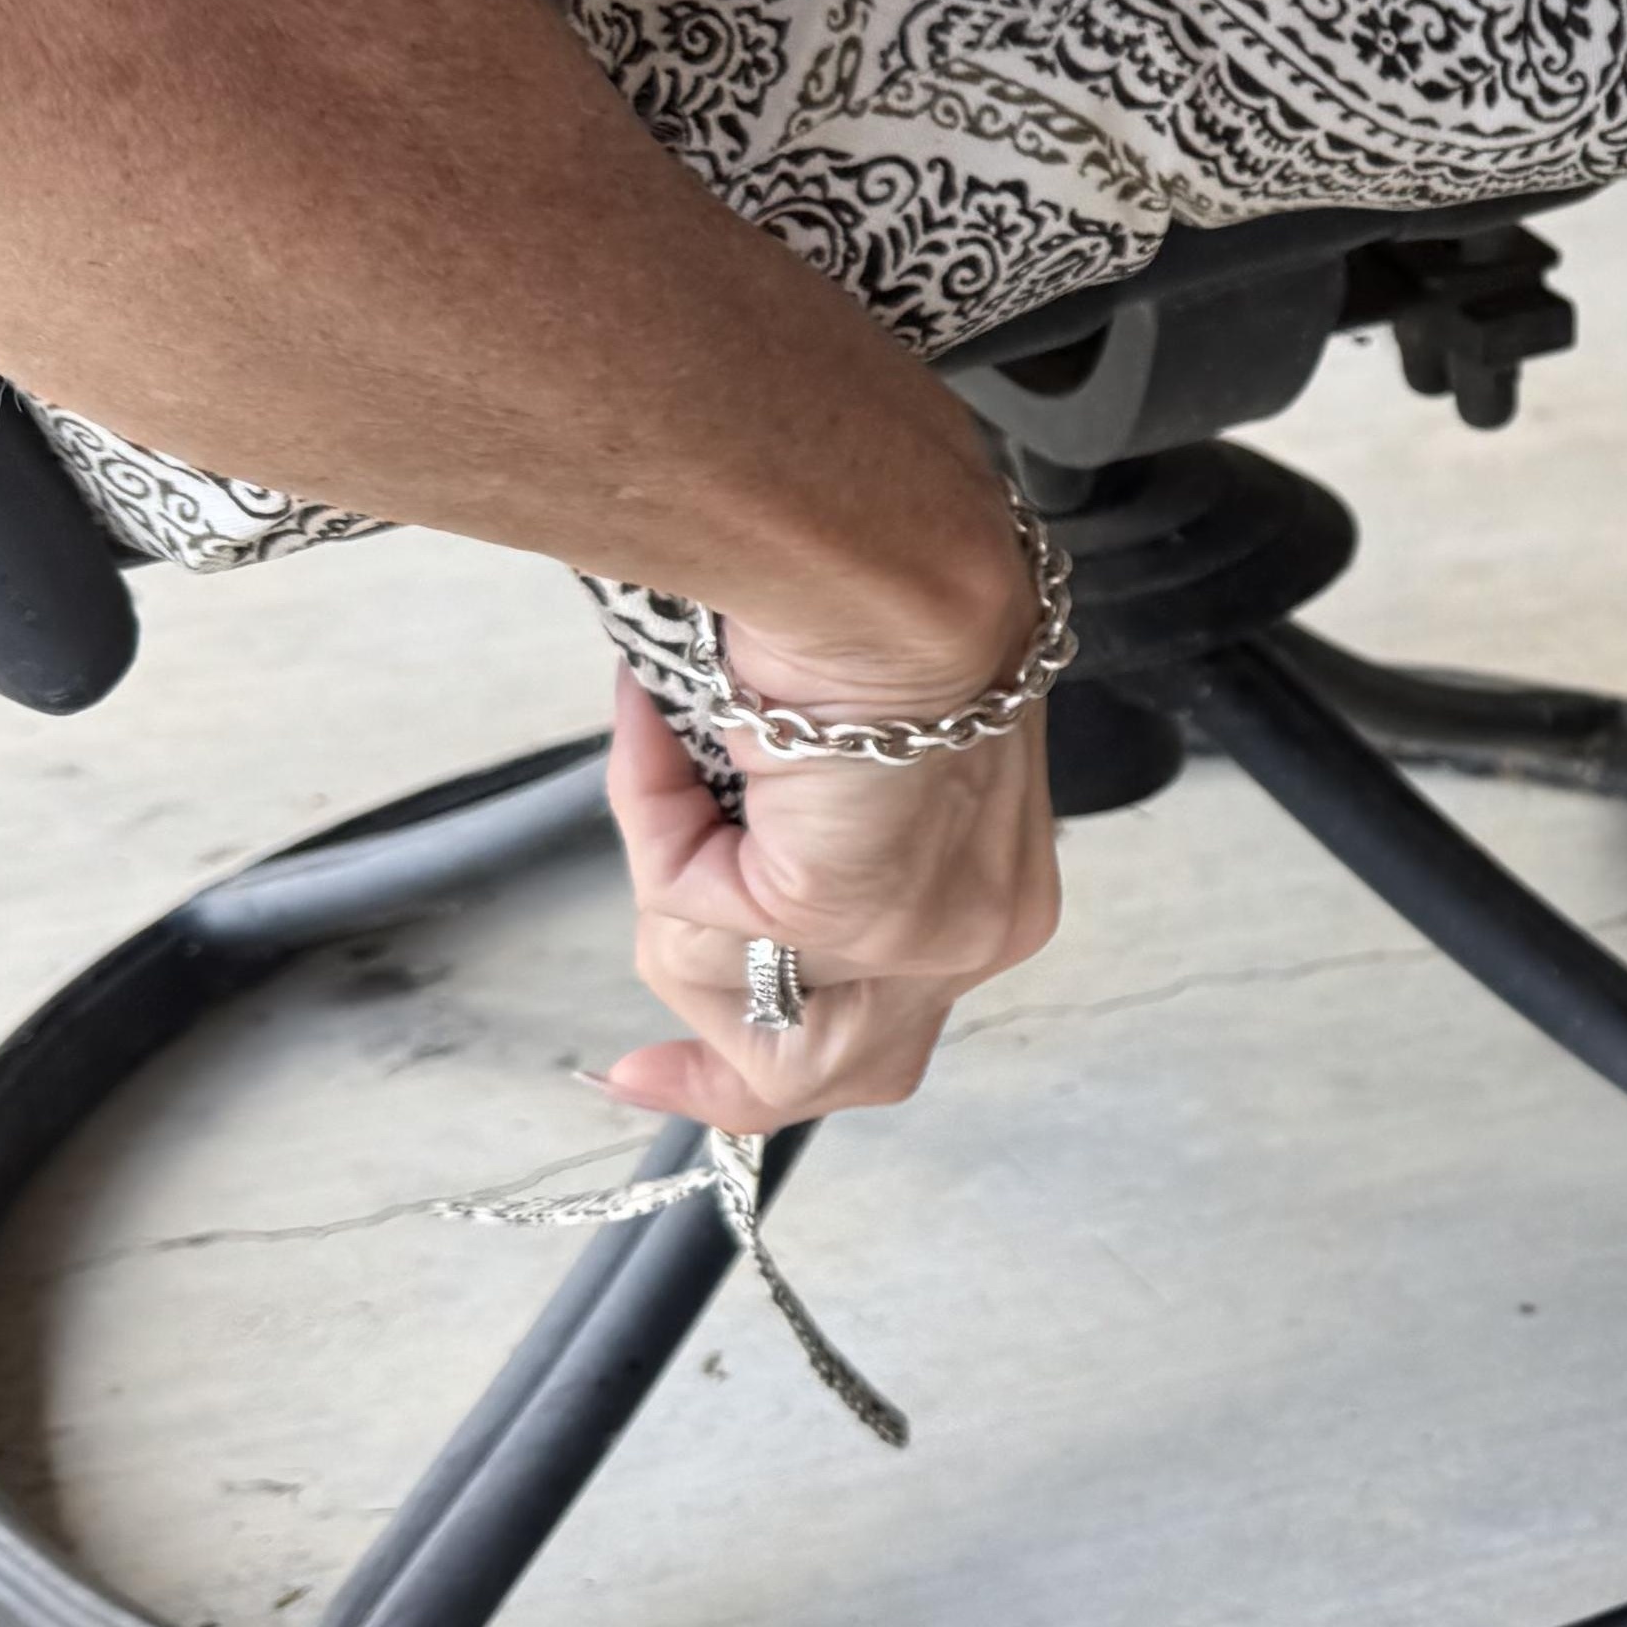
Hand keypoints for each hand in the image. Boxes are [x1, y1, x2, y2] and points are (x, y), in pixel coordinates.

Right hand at [594, 636, 1061, 1132]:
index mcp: (994, 892)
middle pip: (825, 1068)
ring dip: (671, 876)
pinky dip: (655, 814)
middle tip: (631, 1071)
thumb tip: (698, 885)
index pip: (889, 1037)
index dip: (771, 1067)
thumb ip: (799, 846)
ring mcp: (921, 936)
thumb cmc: (874, 614)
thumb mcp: (849, 758)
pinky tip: (671, 723)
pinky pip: (688, 908)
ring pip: (727, 985)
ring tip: (681, 748)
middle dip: (715, 1072)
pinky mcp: (847, 910)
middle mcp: (980, 931)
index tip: (663, 1070)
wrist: (898, 554)